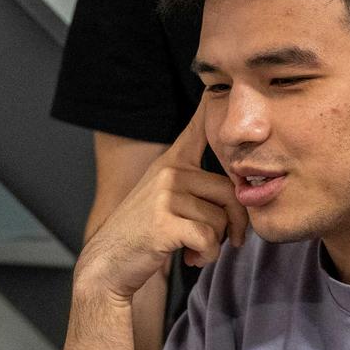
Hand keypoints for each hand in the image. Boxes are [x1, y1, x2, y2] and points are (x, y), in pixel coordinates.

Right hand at [76, 99, 247, 300]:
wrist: (108, 264)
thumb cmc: (144, 234)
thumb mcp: (163, 198)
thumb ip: (194, 186)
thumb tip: (241, 192)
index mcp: (171, 163)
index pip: (196, 129)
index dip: (209, 108)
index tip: (216, 85)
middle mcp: (169, 172)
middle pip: (230, 191)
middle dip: (234, 223)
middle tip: (224, 241)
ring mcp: (165, 195)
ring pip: (221, 219)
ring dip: (216, 243)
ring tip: (195, 250)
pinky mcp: (164, 221)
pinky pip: (209, 238)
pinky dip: (207, 256)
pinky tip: (191, 258)